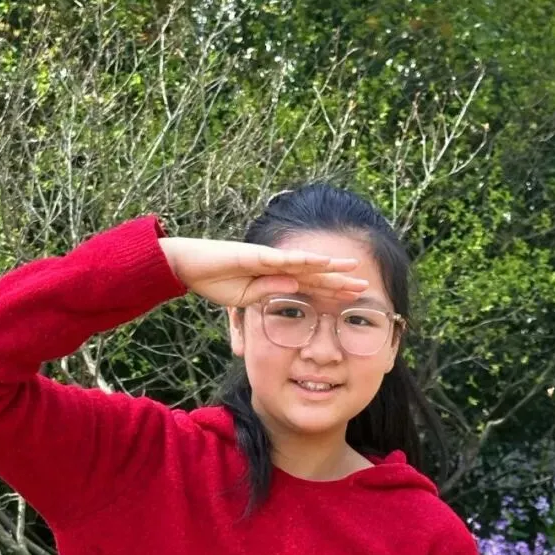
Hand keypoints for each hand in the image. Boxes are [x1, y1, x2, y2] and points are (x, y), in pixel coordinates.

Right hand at [158, 236, 367, 309]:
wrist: (189, 265)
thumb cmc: (213, 280)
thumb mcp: (245, 300)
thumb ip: (268, 296)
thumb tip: (292, 294)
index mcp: (276, 279)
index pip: (310, 287)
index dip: (332, 293)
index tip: (354, 300)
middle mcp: (277, 266)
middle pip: (315, 274)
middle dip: (340, 281)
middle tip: (366, 285)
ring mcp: (268, 259)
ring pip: (305, 263)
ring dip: (329, 266)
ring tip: (352, 268)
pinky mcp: (255, 255)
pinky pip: (282, 260)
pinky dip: (301, 261)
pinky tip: (320, 262)